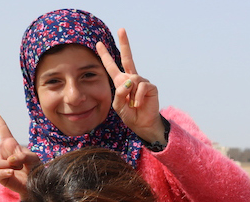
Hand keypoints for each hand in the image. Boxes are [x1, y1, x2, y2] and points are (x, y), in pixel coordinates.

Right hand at [0, 105, 39, 195]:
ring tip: (18, 168)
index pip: (1, 127)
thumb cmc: (36, 169)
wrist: (36, 185)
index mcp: (9, 143)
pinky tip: (13, 173)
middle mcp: (1, 153)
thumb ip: (23, 156)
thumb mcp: (33, 158)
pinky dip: (7, 172)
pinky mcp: (0, 176)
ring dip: (9, 165)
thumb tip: (9, 159)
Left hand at [95, 28, 165, 145]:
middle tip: (121, 29)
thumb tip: (129, 81)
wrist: (142, 124)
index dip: (105, 55)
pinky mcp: (150, 87)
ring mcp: (142, 82)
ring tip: (132, 105)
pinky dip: (137, 97)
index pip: (112, 66)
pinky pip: (141, 87)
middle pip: (128, 58)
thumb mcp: (118, 105)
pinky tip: (137, 105)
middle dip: (125, 43)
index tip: (99, 43)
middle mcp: (131, 79)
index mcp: (121, 82)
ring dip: (130, 94)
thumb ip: (120, 93)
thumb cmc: (130, 114)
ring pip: (132, 80)